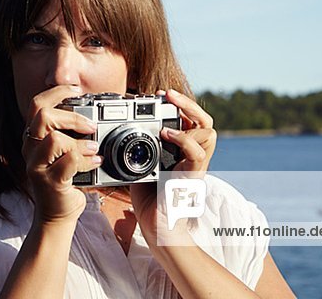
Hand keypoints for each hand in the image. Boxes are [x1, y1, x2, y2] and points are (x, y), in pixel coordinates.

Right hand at [21, 85, 101, 225]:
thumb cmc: (63, 180)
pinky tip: (95, 162)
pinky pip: (68, 162)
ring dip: (81, 142)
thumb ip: (69, 133)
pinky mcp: (50, 182)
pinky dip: (87, 160)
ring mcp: (37, 167)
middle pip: (42, 116)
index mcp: (33, 137)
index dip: (56, 93)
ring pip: (55, 139)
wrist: (56, 216)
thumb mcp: (63, 152)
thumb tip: (92, 115)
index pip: (37, 105)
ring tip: (94, 148)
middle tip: (90, 126)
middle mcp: (30, 149)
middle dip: (71, 116)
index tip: (76, 90)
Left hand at [130, 89, 216, 240]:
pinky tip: (166, 135)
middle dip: (188, 103)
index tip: (160, 94)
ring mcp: (195, 166)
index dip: (179, 105)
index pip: (190, 121)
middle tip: (168, 94)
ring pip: (209, 132)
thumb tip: (111, 136)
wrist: (157, 227)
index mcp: (182, 151)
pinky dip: (183, 139)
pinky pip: (196, 152)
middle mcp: (192, 156)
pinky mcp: (191, 177)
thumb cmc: (149, 200)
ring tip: (168, 111)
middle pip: (205, 121)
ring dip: (189, 117)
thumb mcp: (138, 167)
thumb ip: (134, 151)